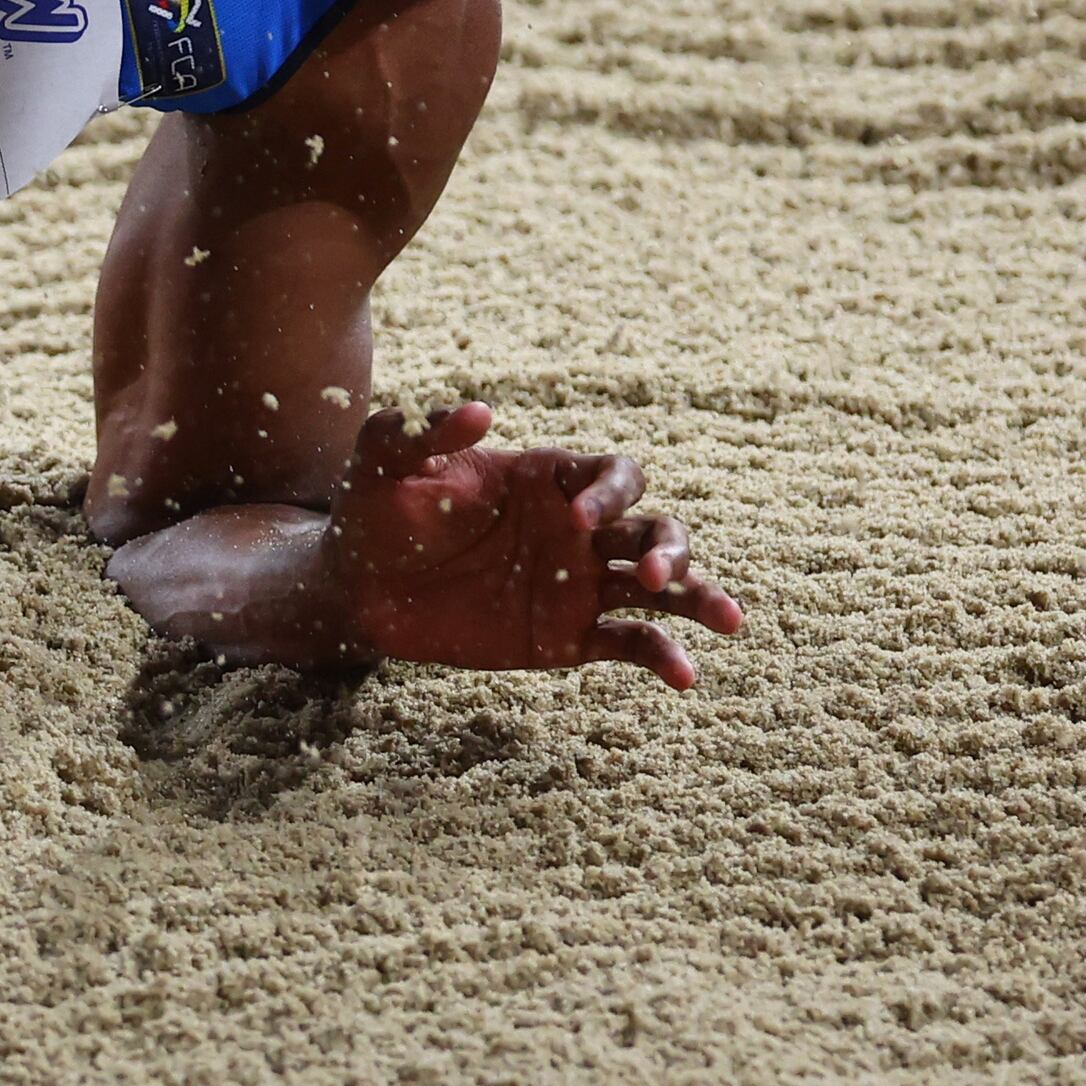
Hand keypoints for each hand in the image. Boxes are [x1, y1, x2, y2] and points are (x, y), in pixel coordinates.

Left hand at [325, 400, 743, 689]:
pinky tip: (684, 676)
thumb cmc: (374, 513)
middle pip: (656, 526)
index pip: (614, 476)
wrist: (357, 588)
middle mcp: (578, 529)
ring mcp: (580, 584)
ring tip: (728, 620)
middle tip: (657, 574)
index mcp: (549, 478)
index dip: (611, 493)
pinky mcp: (570, 637)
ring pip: (661, 585)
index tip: (579, 519)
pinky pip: (631, 643)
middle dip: (671, 547)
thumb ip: (424, 434)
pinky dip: (663, 656)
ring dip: (698, 596)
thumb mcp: (383, 463)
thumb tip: (478, 410)